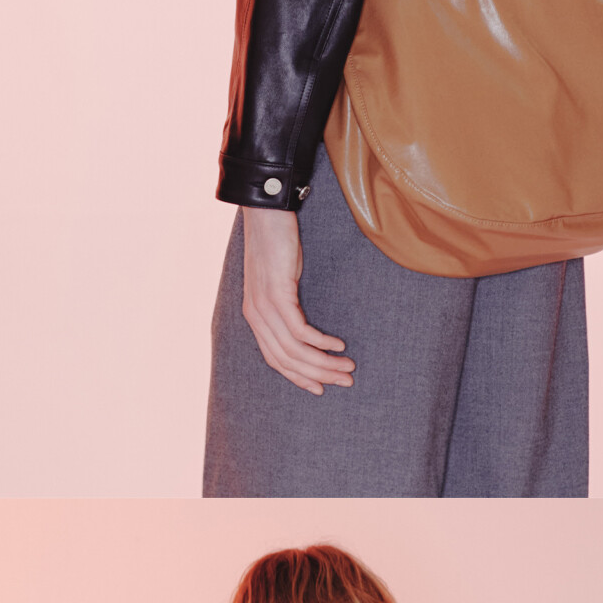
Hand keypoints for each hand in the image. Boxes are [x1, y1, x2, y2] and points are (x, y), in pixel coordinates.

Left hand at [242, 206, 354, 392]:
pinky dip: (321, 342)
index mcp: (255, 317)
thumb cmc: (276, 245)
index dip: (299, 377)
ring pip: (295, 350)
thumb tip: (304, 325)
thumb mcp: (279, 281)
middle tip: (345, 381)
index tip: (321, 388)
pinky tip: (338, 345)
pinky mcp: (278, 295)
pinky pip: (300, 330)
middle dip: (318, 375)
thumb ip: (286, 304)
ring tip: (348, 366)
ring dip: (324, 362)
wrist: (266, 214)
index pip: (276, 360)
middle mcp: (256, 317)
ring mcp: (265, 307)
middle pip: (287, 360)